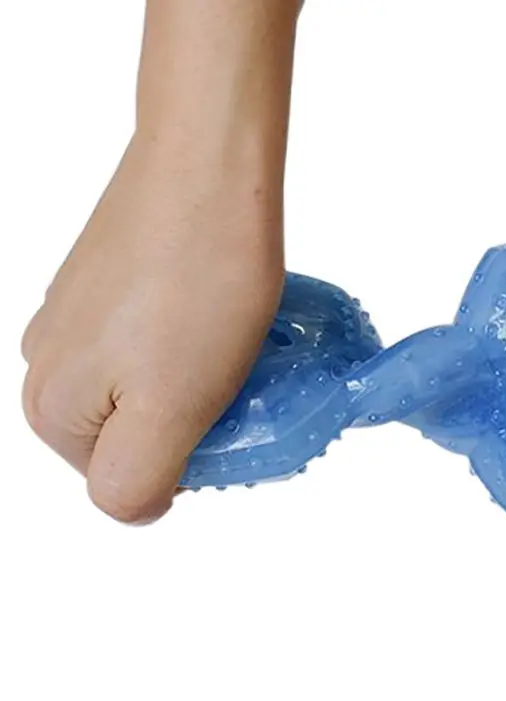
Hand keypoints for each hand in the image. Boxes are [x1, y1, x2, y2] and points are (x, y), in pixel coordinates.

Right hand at [21, 135, 283, 523]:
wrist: (210, 171)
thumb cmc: (198, 289)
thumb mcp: (169, 410)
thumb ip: (135, 480)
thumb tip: (136, 508)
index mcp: (52, 407)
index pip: (127, 482)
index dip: (189, 459)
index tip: (229, 418)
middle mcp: (49, 361)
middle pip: (134, 433)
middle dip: (192, 421)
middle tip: (240, 385)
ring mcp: (75, 316)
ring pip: (147, 386)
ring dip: (198, 382)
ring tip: (236, 346)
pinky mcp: (108, 282)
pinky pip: (152, 340)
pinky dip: (192, 343)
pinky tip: (221, 317)